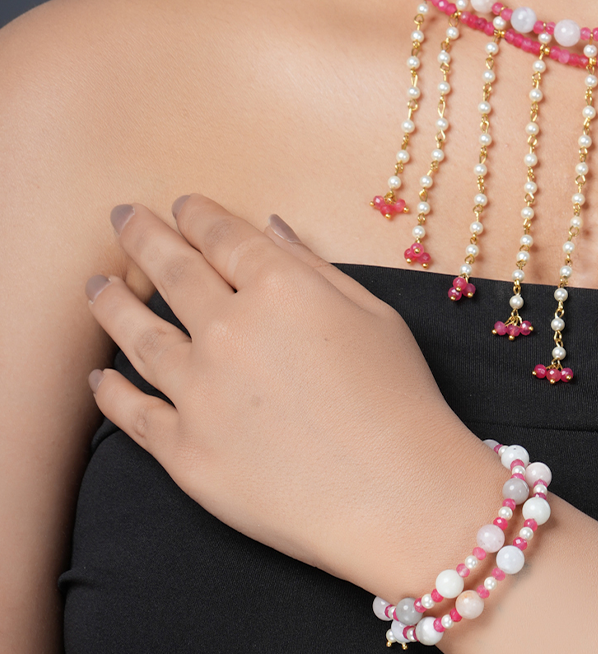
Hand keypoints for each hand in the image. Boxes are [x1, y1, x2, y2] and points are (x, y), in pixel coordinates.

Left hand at [85, 194, 496, 594]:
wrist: (396, 493)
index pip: (223, 237)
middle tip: (123, 217)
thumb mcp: (373, 313)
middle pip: (173, 271)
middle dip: (143, 236)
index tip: (182, 206)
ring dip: (114, 304)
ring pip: (139, 336)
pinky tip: (100, 374)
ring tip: (96, 287)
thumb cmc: (400, 396)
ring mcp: (199, 391)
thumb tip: (272, 227)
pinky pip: (132, 412)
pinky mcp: (184, 450)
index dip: (198, 215)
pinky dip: (110, 390)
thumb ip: (314, 266)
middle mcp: (228, 329)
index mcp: (280, 287)